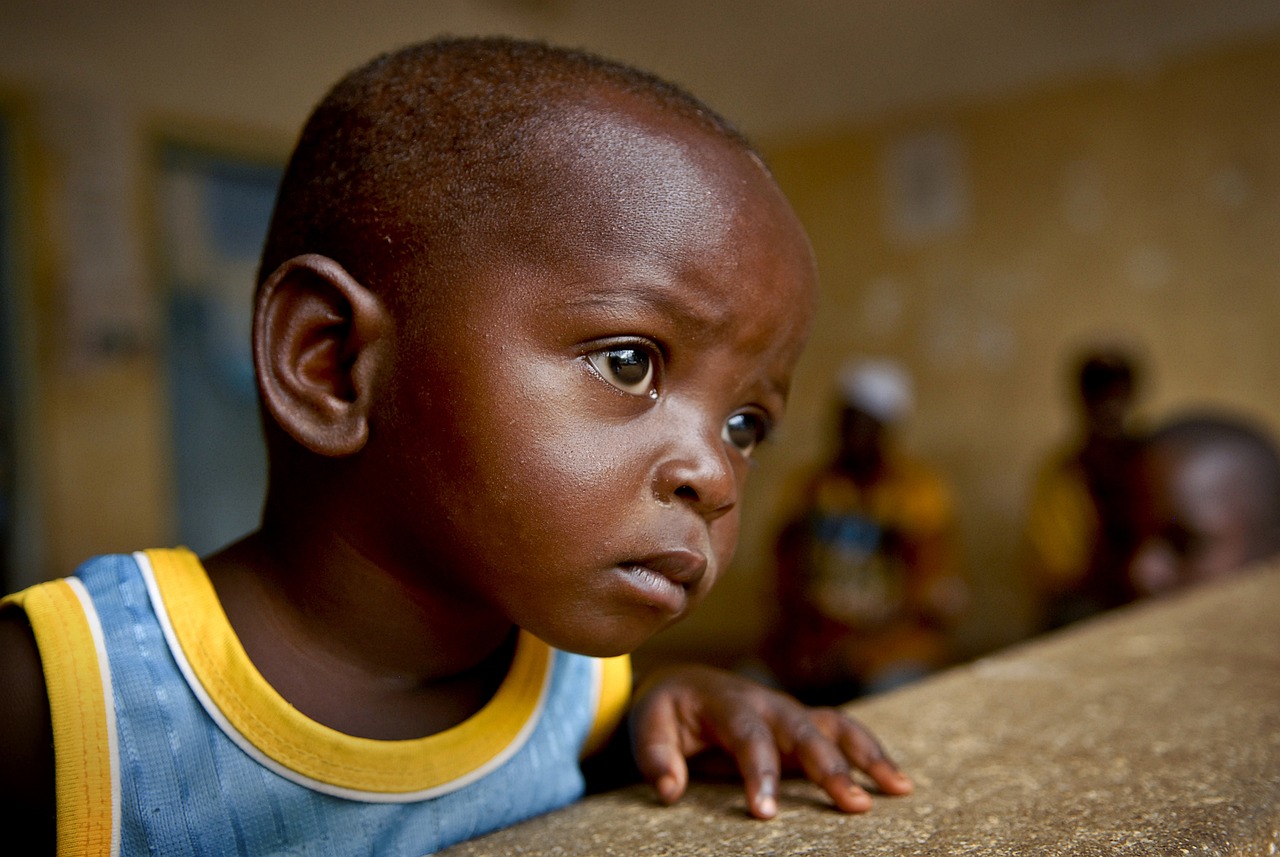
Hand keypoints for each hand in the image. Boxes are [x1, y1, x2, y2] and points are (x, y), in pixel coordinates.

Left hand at [628, 664, 911, 818]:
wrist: (683, 685)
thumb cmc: (666, 712)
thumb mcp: (647, 726)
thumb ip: (655, 756)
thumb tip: (670, 791)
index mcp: (727, 701)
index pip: (748, 736)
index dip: (758, 773)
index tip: (765, 813)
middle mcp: (766, 702)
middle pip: (803, 731)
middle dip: (829, 768)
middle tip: (854, 806)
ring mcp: (789, 711)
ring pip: (834, 726)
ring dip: (868, 755)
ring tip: (899, 790)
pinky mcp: (804, 724)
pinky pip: (843, 733)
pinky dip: (872, 753)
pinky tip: (898, 783)